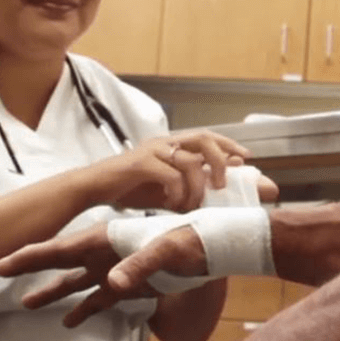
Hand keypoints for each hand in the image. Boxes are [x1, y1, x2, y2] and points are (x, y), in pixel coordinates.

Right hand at [0, 223, 208, 327]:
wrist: (215, 249)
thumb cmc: (192, 240)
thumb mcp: (166, 249)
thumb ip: (139, 266)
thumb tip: (111, 285)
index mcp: (108, 239)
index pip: (61, 248)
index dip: (31, 256)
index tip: (2, 264)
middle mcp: (106, 253)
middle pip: (61, 262)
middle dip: (32, 269)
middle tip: (0, 273)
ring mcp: (117, 270)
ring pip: (77, 283)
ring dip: (54, 293)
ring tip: (27, 304)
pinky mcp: (132, 286)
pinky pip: (101, 300)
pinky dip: (86, 310)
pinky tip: (71, 321)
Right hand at [106, 131, 250, 211]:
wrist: (93, 189)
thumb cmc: (130, 189)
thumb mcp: (166, 189)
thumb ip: (190, 186)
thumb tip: (218, 188)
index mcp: (172, 146)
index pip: (207, 137)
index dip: (229, 145)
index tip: (246, 158)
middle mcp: (164, 143)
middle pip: (203, 139)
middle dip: (220, 160)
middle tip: (221, 184)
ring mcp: (152, 151)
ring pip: (189, 160)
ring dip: (197, 185)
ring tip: (192, 203)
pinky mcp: (139, 163)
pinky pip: (169, 174)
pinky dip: (177, 191)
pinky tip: (173, 202)